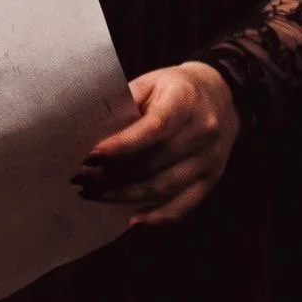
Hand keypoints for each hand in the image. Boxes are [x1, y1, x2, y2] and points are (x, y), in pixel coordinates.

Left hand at [74, 62, 240, 225]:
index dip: (121, 145)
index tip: (90, 156)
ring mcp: (209, 159)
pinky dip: (157, 217)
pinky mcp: (211, 180)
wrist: (220, 95)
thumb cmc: (176, 88)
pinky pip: (183, 206)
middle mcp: (203, 131)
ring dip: (124, 195)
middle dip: (112, 175)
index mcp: (185, 100)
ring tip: (93, 194)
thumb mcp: (151, 82)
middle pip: (154, 162)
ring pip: (163, 188)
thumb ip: (125, 101)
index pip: (154, 128)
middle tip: (80, 179)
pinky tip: (132, 220)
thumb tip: (90, 128)